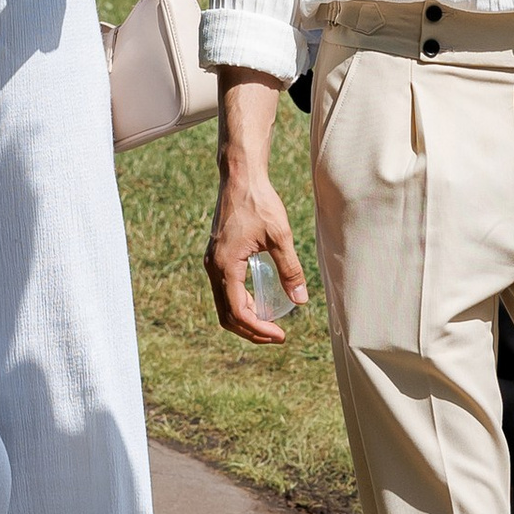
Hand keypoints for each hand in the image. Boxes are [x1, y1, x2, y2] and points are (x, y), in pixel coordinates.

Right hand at [206, 82, 307, 341]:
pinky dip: (239, 303)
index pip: (238, 312)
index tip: (280, 335)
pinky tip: (259, 302)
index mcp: (226, 266)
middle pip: (226, 315)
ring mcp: (212, 262)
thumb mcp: (280, 236)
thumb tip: (301, 301)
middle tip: (277, 336)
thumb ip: (290, 269)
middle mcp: (213, 267)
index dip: (259, 329)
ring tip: (270, 323)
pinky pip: (224, 290)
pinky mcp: (217, 256)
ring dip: (244, 318)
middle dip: (251, 330)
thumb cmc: (260, 203)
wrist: (240, 177)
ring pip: (223, 304)